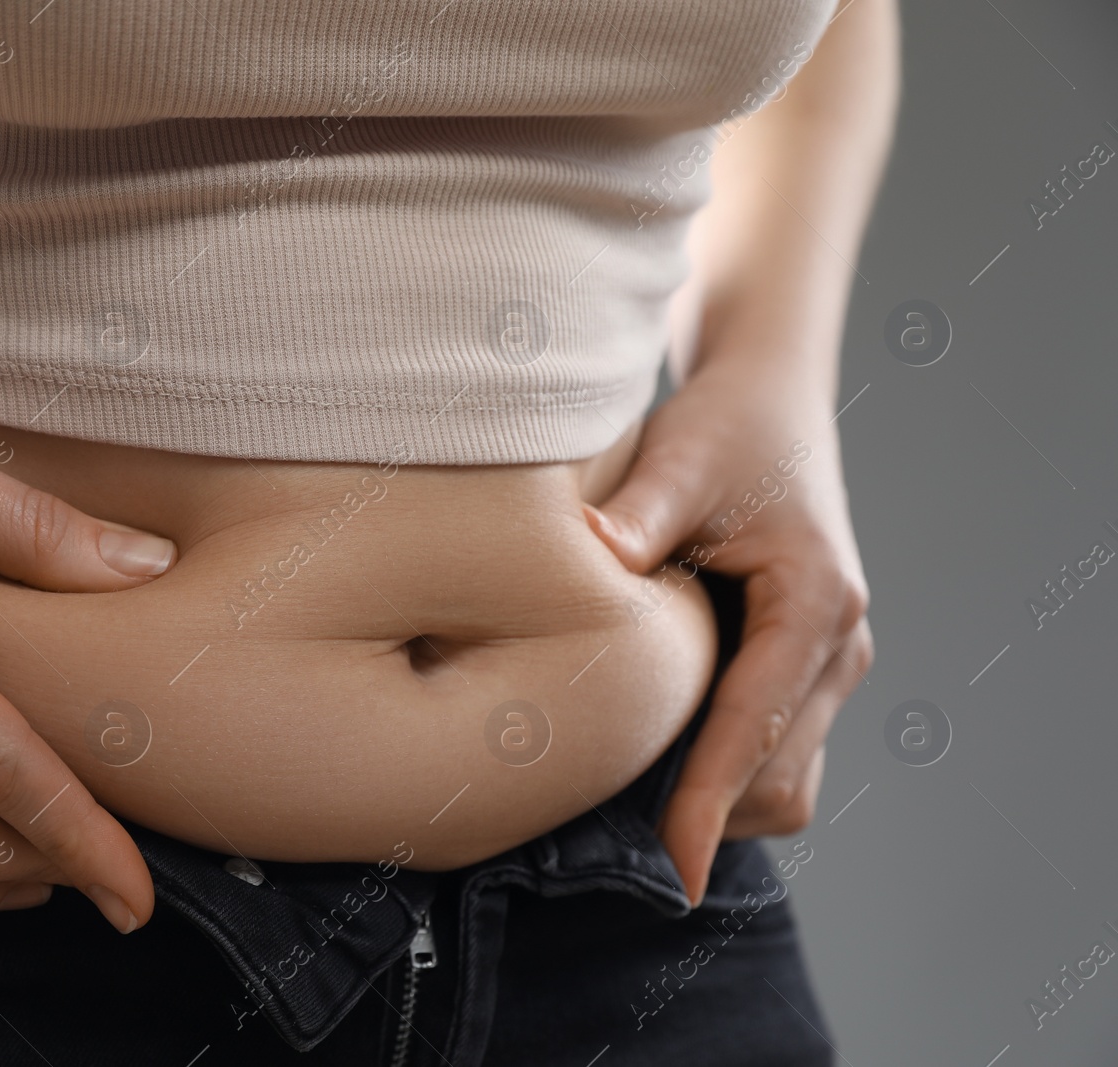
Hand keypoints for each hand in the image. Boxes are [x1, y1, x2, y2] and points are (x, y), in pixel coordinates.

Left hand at [585, 348, 873, 904]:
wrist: (771, 402)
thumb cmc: (725, 428)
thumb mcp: (682, 458)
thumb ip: (643, 511)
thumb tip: (595, 552)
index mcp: (818, 603)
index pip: (756, 729)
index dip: (708, 803)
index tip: (671, 870)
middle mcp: (840, 646)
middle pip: (780, 780)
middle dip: (704, 817)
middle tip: (606, 836)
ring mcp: (831, 665)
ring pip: (785, 783)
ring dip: (717, 805)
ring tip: (620, 801)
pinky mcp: (806, 671)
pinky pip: (776, 757)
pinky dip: (725, 777)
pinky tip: (651, 760)